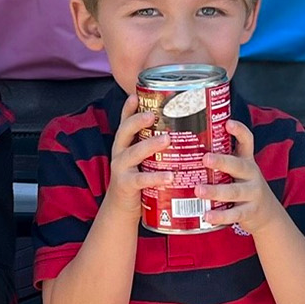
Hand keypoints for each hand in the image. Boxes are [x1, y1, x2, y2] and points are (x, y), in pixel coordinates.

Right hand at [100, 95, 170, 218]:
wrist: (121, 209)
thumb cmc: (138, 179)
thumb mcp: (143, 159)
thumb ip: (155, 146)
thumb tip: (184, 130)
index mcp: (124, 143)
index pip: (125, 121)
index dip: (129, 108)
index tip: (136, 95)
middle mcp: (119, 153)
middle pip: (124, 131)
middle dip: (138, 121)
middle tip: (154, 115)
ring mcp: (121, 169)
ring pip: (134, 153)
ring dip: (150, 145)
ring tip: (167, 139)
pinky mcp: (126, 186)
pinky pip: (142, 180)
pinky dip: (156, 177)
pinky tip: (170, 176)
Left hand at [200, 120, 284, 234]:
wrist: (266, 214)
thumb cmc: (243, 186)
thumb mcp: (238, 171)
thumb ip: (221, 161)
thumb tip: (187, 145)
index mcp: (247, 161)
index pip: (247, 142)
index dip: (240, 131)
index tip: (228, 123)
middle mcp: (251, 175)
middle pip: (238, 165)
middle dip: (222, 161)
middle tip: (205, 158)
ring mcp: (252, 193)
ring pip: (234, 191)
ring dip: (216, 191)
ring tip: (198, 191)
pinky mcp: (250, 211)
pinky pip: (235, 214)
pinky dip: (220, 216)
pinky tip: (207, 215)